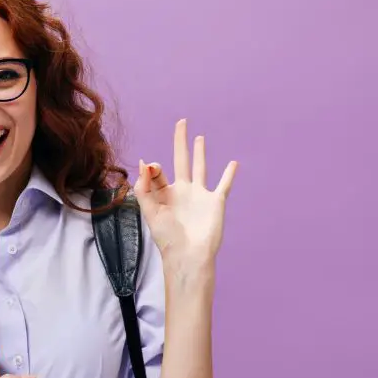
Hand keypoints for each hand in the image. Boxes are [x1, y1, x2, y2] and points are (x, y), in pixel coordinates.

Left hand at [134, 118, 237, 265]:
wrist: (189, 255)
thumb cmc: (167, 238)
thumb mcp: (150, 211)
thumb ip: (144, 188)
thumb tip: (144, 162)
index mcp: (164, 194)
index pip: (157, 172)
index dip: (152, 167)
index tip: (151, 168)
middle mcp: (182, 191)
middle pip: (181, 159)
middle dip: (180, 141)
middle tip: (181, 122)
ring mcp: (199, 195)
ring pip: (200, 167)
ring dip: (200, 152)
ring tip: (199, 137)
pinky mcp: (215, 201)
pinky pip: (224, 184)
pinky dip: (229, 174)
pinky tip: (233, 163)